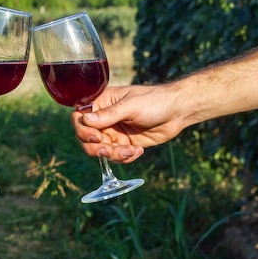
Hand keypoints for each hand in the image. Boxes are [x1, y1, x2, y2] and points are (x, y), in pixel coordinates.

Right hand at [71, 84, 185, 162]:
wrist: (177, 111)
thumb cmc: (154, 101)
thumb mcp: (131, 106)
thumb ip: (109, 114)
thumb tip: (85, 120)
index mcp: (101, 103)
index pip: (80, 118)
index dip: (83, 131)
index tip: (97, 137)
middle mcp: (104, 119)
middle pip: (86, 139)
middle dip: (97, 148)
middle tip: (110, 150)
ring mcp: (114, 132)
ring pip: (100, 151)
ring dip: (113, 154)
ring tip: (130, 151)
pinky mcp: (124, 144)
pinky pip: (116, 157)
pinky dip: (125, 158)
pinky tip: (138, 151)